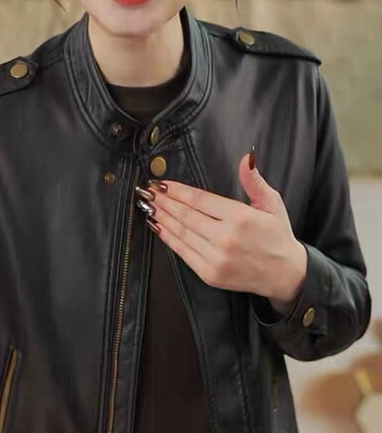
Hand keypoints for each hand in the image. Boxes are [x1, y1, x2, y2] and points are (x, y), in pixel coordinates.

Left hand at [145, 152, 307, 305]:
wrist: (284, 274)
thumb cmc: (277, 236)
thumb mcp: (272, 203)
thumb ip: (254, 181)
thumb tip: (246, 159)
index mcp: (240, 218)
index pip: (199, 200)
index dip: (177, 191)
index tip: (162, 184)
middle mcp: (226, 238)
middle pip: (186, 216)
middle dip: (164, 202)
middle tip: (148, 192)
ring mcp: (216, 258)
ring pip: (181, 234)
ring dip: (162, 219)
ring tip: (149, 206)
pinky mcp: (210, 274)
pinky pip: (183, 253)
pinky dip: (168, 239)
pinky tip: (159, 228)